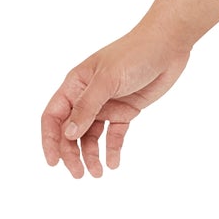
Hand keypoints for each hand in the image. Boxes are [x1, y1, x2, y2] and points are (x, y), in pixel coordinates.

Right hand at [40, 26, 189, 177]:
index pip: (54, 116)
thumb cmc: (135, 53)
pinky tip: (113, 163)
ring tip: (98, 173)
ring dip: (91, 155)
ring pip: (92, 136)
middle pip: (71, 131)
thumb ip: (87, 107)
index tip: (53, 163)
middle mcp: (88, 96)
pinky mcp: (126, 110)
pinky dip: (112, 149)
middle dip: (72, 154)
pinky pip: (114, 135)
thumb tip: (67, 134)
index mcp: (76, 84)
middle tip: (79, 174)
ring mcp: (107, 104)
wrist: (169, 44)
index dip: (50, 140)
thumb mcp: (107, 79)